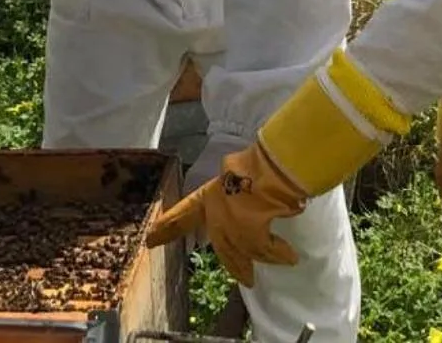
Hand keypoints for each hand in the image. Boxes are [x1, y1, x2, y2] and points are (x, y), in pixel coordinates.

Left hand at [149, 49, 408, 285]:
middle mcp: (219, 212)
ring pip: (244, 252)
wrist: (276, 164)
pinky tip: (291, 257)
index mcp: (212, 194)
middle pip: (223, 245)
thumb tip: (243, 198)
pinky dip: (280, 255)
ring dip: (256, 262)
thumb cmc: (261, 163)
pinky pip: (267, 250)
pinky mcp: (251, 233)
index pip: (186, 211)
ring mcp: (233, 225)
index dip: (169, 226)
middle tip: (246, 279)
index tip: (150, 238)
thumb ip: (233, 190)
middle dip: (234, 263)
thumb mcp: (238, 173)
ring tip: (263, 275)